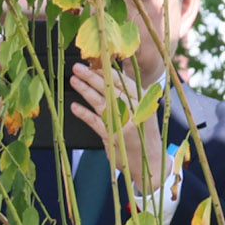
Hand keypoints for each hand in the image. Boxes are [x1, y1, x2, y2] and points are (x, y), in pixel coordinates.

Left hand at [68, 61, 166, 198]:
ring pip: (101, 102)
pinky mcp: (113, 137)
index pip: (122, 81)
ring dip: (85, 90)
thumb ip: (129, 96)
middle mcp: (135, 109)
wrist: (151, 162)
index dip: (106, 71)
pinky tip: (74, 107)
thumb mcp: (143, 111)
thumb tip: (109, 76)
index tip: (93, 62)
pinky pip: (95, 122)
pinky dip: (83, 114)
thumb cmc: (143, 134)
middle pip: (109, 89)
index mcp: (143, 100)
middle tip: (78, 67)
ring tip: (73, 81)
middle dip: (92, 76)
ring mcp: (123, 123)